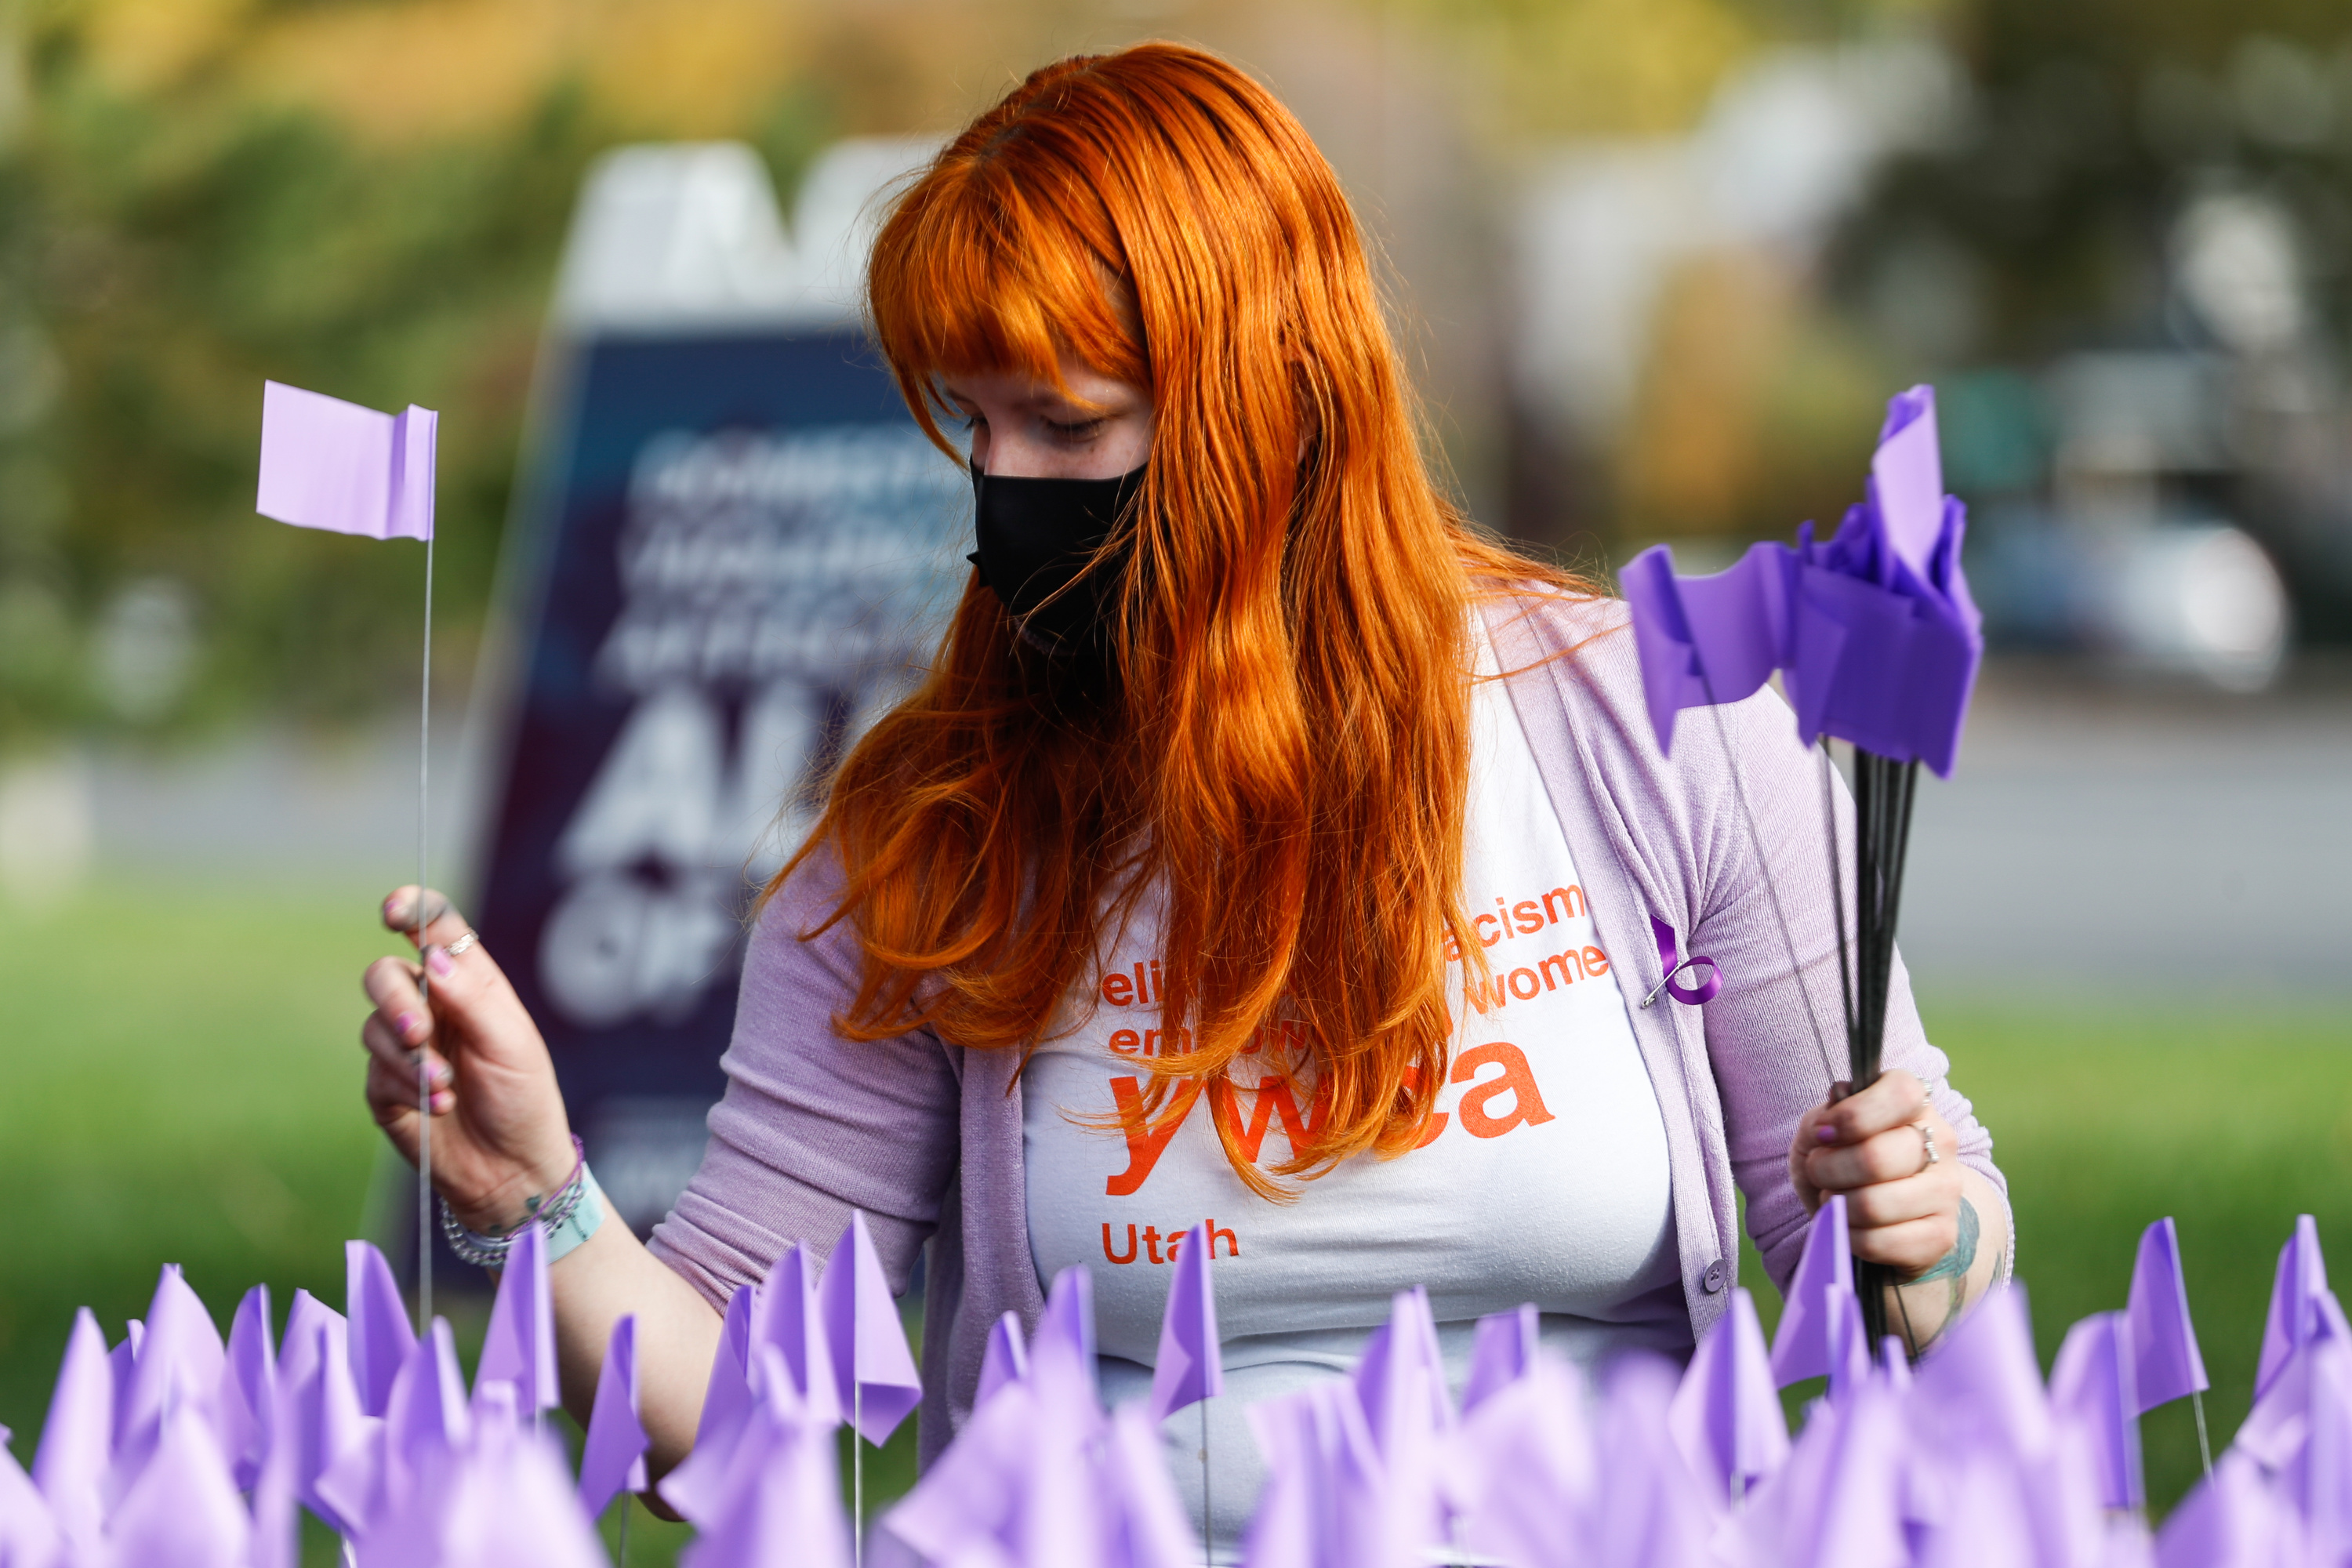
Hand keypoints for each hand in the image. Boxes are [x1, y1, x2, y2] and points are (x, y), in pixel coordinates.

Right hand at [361, 888, 577, 1233]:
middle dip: (396, 1002)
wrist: (512, 1170)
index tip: (392, 912)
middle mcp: (433, 1009)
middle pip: (385, 976)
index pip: (435, 930)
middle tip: (421, 1034)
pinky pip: (372, 1071)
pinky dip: (402, 1086)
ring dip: (407, 1057)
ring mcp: (406, 1048)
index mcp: (469, 985)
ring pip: (373, 1025)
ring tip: (444, 1087)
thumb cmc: (523, 1099)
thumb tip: (432, 955)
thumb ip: (472, 996)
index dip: (411, 909)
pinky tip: (437, 1106)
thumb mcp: (511, 1043)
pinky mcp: (385, 1087)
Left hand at [1787, 1070, 1963, 1279]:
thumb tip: (1831, 1116)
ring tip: (1835, 1199)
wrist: (1883, 1214)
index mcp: (1916, 1105)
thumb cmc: (1847, 1161)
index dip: (1853, 1115)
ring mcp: (1947, 1191)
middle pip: (1876, 1157)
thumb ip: (1825, 1117)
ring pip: (1874, 1205)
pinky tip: (1851, 1226)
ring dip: (1837, 1206)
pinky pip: (1879, 1242)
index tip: (1824, 1133)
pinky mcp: (1941, 1235)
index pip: (1902, 1094)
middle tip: (1819, 1172)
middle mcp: (1941, 1144)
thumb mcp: (1824, 1129)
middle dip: (1828, 1169)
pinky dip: (1850, 1237)